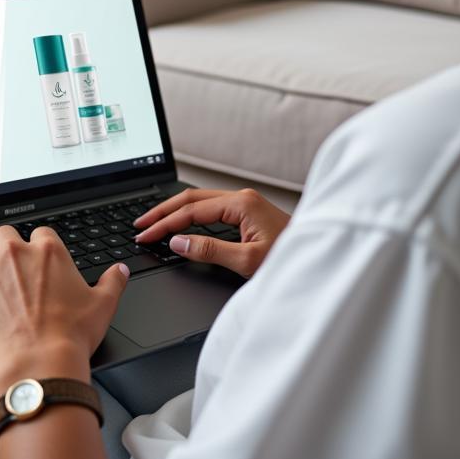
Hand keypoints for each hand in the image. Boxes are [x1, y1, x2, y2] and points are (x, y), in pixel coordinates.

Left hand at [0, 226, 128, 388]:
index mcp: (49, 251)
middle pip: (5, 234)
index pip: (42, 233)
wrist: (40, 361)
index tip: (42, 259)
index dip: (41, 246)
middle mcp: (16, 254)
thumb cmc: (71, 334)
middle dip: (8, 245)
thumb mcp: (103, 305)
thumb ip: (113, 282)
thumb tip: (120, 270)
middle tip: (13, 264)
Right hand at [134, 188, 290, 277]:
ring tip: (153, 223)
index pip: (191, 210)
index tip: (145, 235)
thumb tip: (178, 243)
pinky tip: (181, 224)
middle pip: (191, 198)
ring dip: (175, 212)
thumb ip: (209, 250)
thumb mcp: (247, 261)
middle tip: (140, 225)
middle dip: (163, 212)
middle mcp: (243, 198)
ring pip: (200, 202)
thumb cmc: (292, 258)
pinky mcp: (248, 213)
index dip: (164, 224)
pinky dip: (191, 216)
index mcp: (241, 203)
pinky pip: (211, 209)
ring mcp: (246, 203)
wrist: (320, 258)